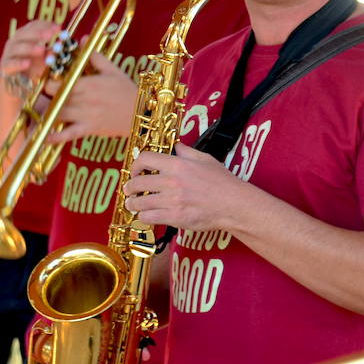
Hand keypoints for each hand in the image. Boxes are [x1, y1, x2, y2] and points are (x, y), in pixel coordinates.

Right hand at [0, 19, 61, 91]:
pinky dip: (18, 63)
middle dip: (37, 33)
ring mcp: (8, 56)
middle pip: (22, 34)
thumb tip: (62, 46)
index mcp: (24, 38)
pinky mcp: (4, 69)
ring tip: (41, 49)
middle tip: (50, 34)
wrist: (18, 89)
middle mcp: (14, 44)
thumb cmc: (33, 70)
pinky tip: (27, 63)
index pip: (32, 26)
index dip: (44, 25)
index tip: (57, 27)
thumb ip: (52, 52)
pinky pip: (9, 64)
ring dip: (29, 47)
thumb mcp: (45, 59)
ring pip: (16, 48)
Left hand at [48, 52, 136, 142]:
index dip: (48, 82)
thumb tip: (83, 39)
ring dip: (47, 113)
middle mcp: (84, 100)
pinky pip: (68, 134)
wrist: (140, 112)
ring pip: (57, 114)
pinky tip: (46, 137)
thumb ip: (94, 56)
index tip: (47, 80)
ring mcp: (85, 115)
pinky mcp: (88, 129)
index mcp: (88, 84)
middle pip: (55, 98)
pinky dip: (56, 137)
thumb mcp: (113, 70)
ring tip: (42, 110)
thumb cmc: (126, 90)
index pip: (58, 83)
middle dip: (46, 97)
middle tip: (43, 95)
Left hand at [123, 144, 251, 232]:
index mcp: (178, 165)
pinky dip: (143, 217)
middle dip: (130, 187)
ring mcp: (172, 201)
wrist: (233, 205)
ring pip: (139, 203)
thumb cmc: (222, 182)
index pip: (145, 159)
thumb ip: (187, 152)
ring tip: (133, 204)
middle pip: (137, 183)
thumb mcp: (205, 159)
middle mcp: (172, 182)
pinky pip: (148, 218)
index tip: (136, 171)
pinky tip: (146, 215)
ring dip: (133, 204)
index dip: (136, 165)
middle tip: (130, 190)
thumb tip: (175, 146)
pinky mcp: (174, 217)